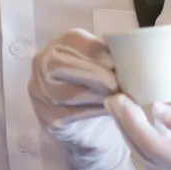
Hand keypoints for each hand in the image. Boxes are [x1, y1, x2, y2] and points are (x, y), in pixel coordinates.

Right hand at [29, 31, 131, 169]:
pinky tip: (108, 110)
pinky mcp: (47, 118)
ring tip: (115, 97)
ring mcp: (40, 92)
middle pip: (61, 65)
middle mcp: (41, 65)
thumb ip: (109, 58)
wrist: (95, 129)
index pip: (72, 40)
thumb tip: (130, 52)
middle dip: (93, 74)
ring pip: (64, 91)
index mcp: (59, 45)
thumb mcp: (105, 67)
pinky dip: (91, 111)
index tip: (116, 63)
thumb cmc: (101, 90)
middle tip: (117, 84)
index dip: (94, 50)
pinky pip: (68, 113)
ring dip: (93, 94)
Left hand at [105, 99, 170, 169]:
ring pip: (154, 165)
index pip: (155, 148)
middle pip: (148, 158)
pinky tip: (152, 126)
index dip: (131, 123)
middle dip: (127, 128)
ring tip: (127, 109)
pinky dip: (153, 147)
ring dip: (137, 138)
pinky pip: (167, 168)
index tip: (118, 99)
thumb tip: (159, 111)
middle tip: (115, 98)